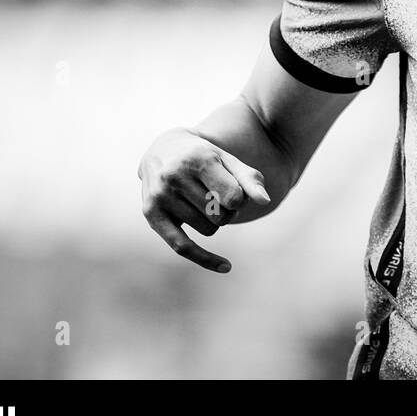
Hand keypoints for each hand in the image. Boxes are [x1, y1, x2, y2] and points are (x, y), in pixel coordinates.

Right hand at [138, 128, 270, 271]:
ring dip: (215, 222)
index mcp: (198, 160)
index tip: (236, 191)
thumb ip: (249, 179)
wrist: (162, 149)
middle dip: (228, 210)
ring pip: (208, 230)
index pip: (234, 198)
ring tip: (204, 202)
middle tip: (219, 196)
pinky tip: (226, 266)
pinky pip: (182, 247)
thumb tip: (265, 201)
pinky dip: (206, 259)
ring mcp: (161, 197)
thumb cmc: (203, 157)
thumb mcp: (227, 160)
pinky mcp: (151, 214)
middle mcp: (175, 177)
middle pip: (222, 216)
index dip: (241, 200)